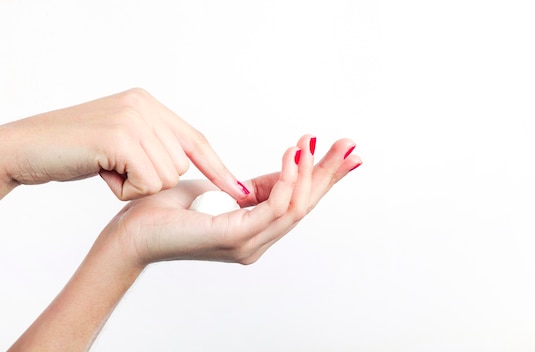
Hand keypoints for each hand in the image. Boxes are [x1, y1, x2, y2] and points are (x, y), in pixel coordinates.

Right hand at [0, 88, 248, 199]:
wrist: (26, 149)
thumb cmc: (74, 151)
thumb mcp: (121, 140)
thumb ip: (153, 143)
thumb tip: (185, 166)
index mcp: (148, 104)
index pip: (196, 139)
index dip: (218, 167)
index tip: (238, 189)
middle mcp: (144, 106)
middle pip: (181, 164)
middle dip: (152, 179)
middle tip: (117, 170)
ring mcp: (132, 119)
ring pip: (168, 175)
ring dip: (137, 185)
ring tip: (107, 169)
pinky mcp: (119, 138)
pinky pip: (148, 182)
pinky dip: (125, 190)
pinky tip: (101, 173)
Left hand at [102, 135, 360, 265]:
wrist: (134, 230)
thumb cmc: (171, 209)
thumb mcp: (224, 188)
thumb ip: (256, 186)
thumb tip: (290, 164)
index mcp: (257, 228)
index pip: (300, 200)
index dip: (325, 177)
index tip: (345, 151)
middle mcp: (258, 240)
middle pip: (305, 204)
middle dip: (329, 174)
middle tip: (349, 145)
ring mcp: (248, 243)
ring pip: (294, 208)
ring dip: (308, 174)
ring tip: (310, 144)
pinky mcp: (234, 237)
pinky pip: (272, 210)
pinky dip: (287, 182)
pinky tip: (292, 158)